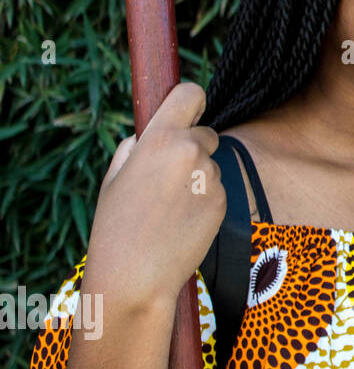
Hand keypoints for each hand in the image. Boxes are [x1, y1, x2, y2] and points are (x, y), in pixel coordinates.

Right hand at [83, 81, 226, 307]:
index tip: (189, 110)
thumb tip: (146, 136)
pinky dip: (204, 201)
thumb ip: (135, 148)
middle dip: (192, 148)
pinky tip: (182, 223)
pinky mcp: (224, 201)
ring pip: (210, 165)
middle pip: (206, 133)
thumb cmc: (117, 227)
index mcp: (160, 138)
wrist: (136, 275)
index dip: (191, 100)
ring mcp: (211, 177)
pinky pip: (216, 190)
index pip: (191, 93)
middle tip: (167, 179)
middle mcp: (191, 151)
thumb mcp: (114, 178)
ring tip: (169, 209)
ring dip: (197, 178)